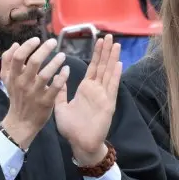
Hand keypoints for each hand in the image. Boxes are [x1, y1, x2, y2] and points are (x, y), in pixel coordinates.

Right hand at [0, 37, 69, 149]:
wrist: (21, 122)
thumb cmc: (16, 96)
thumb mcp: (7, 79)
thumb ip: (7, 60)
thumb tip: (16, 44)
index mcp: (13, 76)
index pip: (18, 57)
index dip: (28, 46)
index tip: (37, 39)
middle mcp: (23, 83)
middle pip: (34, 62)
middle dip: (44, 49)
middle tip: (52, 42)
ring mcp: (35, 93)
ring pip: (46, 74)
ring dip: (55, 62)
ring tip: (62, 55)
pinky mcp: (46, 102)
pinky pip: (56, 87)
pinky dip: (62, 77)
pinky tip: (66, 70)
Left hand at [54, 35, 122, 165]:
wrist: (80, 144)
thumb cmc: (71, 128)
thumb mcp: (61, 106)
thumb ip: (61, 91)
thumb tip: (59, 75)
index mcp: (85, 89)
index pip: (92, 67)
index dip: (96, 54)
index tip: (99, 40)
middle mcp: (96, 90)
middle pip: (102, 66)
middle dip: (106, 51)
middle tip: (109, 36)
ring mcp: (103, 96)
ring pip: (109, 73)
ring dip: (112, 59)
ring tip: (116, 44)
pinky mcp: (108, 104)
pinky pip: (111, 87)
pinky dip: (115, 76)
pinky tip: (119, 64)